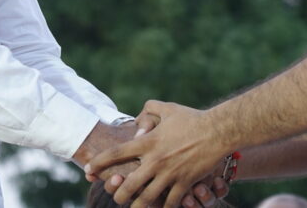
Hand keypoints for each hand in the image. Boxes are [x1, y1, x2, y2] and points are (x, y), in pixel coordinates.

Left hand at [85, 101, 228, 207]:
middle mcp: (156, 160)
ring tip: (132, 207)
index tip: (88, 169)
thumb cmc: (191, 118)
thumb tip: (136, 125)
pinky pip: (169, 203)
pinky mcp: (184, 184)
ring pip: (146, 199)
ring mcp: (170, 174)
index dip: (99, 162)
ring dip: (136, 206)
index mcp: (148, 142)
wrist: (218, 131)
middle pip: (128, 184)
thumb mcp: (167, 108)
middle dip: (117, 193)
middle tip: (115, 194)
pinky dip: (163, 207)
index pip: (116, 153)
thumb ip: (148, 111)